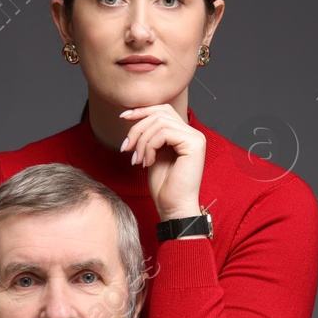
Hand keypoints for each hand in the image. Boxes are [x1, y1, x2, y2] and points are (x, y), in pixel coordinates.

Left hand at [118, 104, 205, 221]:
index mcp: (184, 134)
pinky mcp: (194, 144)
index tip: (122, 117)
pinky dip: (149, 146)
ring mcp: (195, 138)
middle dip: (137, 128)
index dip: (141, 111)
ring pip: (159, 122)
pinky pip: (164, 133)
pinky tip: (147, 162)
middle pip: (159, 114)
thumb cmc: (163, 186)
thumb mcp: (152, 153)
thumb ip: (149, 135)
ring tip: (137, 160)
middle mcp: (192, 133)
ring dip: (141, 141)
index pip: (162, 110)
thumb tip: (134, 115)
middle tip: (126, 148)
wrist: (173, 207)